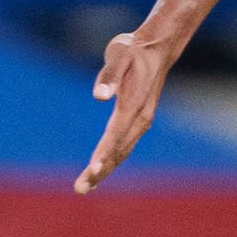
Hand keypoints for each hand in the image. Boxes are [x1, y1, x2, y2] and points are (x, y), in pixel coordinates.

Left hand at [75, 31, 170, 192]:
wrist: (156, 47)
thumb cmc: (132, 49)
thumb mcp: (118, 54)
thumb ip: (108, 75)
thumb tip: (98, 96)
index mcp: (134, 104)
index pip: (116, 134)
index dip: (103, 153)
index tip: (91, 170)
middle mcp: (140, 118)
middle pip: (118, 150)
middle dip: (100, 171)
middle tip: (80, 189)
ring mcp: (141, 121)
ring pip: (122, 152)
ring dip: (105, 170)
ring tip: (86, 186)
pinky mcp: (139, 120)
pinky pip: (124, 145)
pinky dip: (112, 160)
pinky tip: (101, 169)